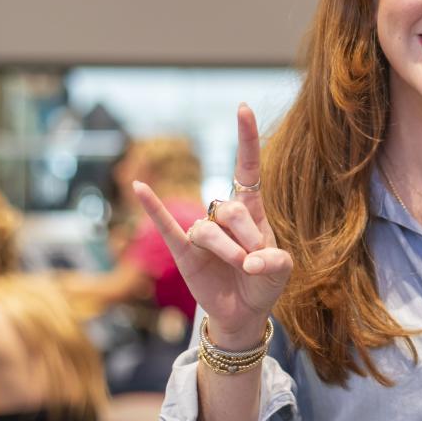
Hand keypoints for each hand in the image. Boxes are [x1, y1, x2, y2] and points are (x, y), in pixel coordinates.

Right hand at [135, 103, 291, 348]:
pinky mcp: (184, 252)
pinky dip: (153, 208)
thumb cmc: (263, 282)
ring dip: (226, 248)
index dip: (246, 139)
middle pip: (230, 209)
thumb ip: (275, 262)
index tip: (243, 108)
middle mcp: (224, 216)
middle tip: (256, 261)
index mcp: (252, 211)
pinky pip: (166, 226)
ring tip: (241, 266)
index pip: (247, 168)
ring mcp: (203, 233)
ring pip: (207, 229)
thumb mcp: (281, 272)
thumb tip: (250, 261)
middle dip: (247, 235)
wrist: (244, 312)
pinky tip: (140, 187)